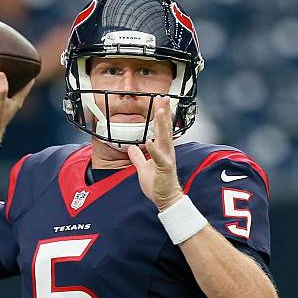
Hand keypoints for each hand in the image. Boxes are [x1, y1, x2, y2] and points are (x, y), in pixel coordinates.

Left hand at [127, 96, 182, 210]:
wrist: (165, 199)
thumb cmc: (157, 184)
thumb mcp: (143, 168)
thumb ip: (138, 157)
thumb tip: (131, 148)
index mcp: (162, 150)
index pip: (160, 130)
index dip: (160, 115)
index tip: (159, 102)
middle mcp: (166, 152)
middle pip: (164, 129)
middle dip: (163, 113)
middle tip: (163, 98)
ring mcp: (166, 159)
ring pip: (164, 139)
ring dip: (162, 125)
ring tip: (160, 111)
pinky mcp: (164, 169)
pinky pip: (158, 158)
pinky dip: (153, 150)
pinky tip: (149, 141)